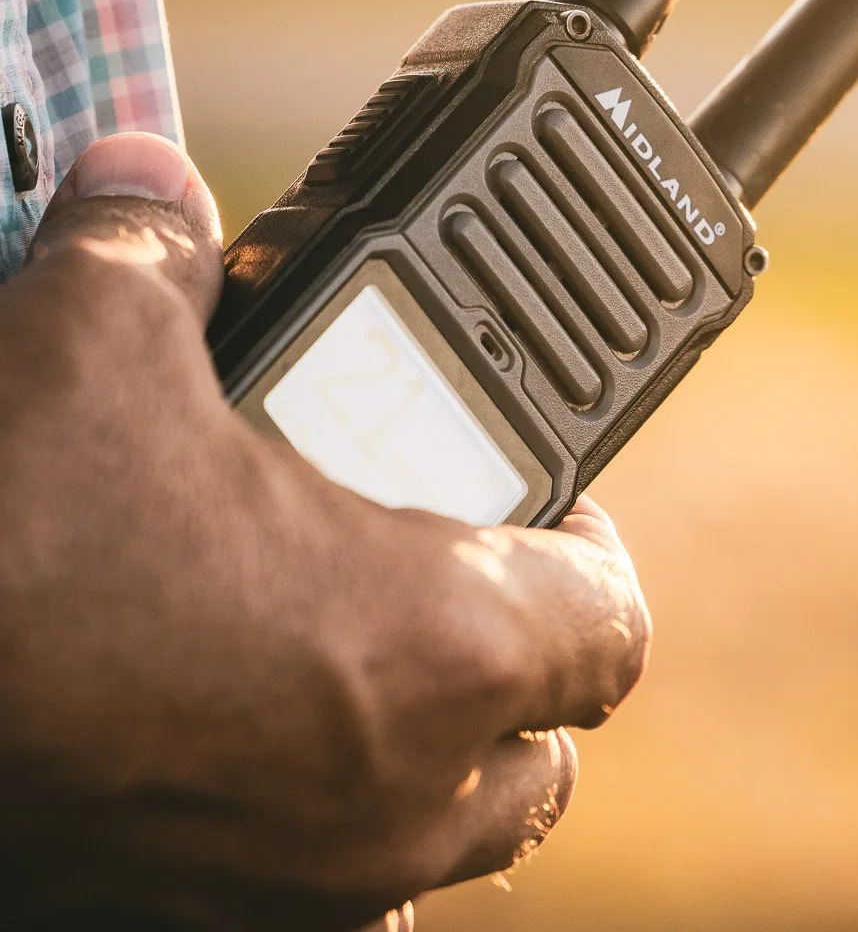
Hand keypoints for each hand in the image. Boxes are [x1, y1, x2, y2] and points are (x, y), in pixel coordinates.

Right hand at [0, 134, 648, 929]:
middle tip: (447, 556)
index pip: (613, 621)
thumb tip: (149, 183)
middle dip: (519, 654)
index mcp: (437, 648)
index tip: (543, 494)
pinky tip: (238, 728)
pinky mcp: (190, 924)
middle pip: (543, 749)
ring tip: (348, 639)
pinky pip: (319, 892)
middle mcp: (395, 800)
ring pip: (441, 837)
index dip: (594, 541)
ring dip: (431, 750)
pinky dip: (314, 817)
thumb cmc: (9, 555)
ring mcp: (297, 890)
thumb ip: (154, 242)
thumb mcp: (94, 338)